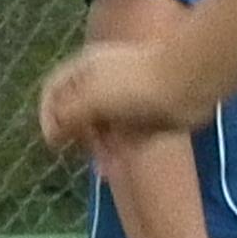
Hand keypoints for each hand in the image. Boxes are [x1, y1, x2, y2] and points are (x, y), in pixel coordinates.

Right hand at [39, 41, 191, 153]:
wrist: (188, 82)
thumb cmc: (136, 84)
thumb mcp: (90, 98)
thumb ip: (65, 115)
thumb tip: (51, 136)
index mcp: (85, 69)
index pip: (53, 92)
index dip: (48, 117)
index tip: (54, 143)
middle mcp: (101, 82)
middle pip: (77, 114)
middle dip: (79, 137)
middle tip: (88, 153)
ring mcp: (124, 99)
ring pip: (101, 130)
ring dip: (99, 150)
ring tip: (108, 168)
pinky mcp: (145, 116)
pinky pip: (124, 139)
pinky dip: (119, 153)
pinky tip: (118, 168)